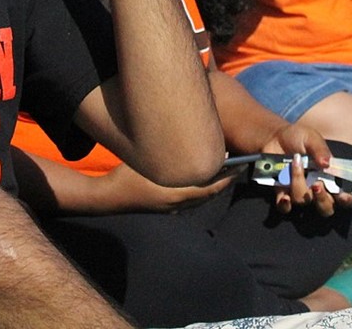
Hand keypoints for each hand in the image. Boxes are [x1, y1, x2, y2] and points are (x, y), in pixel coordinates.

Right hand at [98, 163, 230, 212]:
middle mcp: (180, 204)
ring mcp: (173, 209)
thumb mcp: (151, 159)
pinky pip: (192, 201)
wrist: (110, 196)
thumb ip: (173, 154)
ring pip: (202, 198)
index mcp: (180, 194)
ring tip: (224, 170)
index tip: (241, 164)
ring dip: (214, 186)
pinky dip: (202, 191)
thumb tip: (194, 142)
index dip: (229, 176)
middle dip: (225, 180)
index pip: (212, 186)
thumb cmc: (129, 173)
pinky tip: (200, 180)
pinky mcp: (167, 210)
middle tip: (238, 166)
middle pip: (210, 193)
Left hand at [262, 125, 351, 216]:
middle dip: (322, 199)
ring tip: (294, 164)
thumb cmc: (297, 138)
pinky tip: (284, 196)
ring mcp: (299, 193)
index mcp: (328, 177)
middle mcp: (316, 189)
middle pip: (326, 208)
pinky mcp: (282, 194)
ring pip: (303, 202)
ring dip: (298, 183)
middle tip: (317, 184)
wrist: (274, 136)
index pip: (342, 196)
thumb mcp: (311, 138)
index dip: (345, 200)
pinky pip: (285, 208)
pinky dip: (285, 204)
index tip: (343, 195)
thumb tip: (327, 163)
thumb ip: (320, 149)